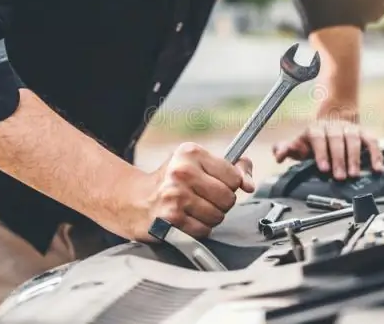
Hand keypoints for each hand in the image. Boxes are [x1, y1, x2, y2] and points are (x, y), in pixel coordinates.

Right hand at [122, 142, 253, 240]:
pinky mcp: (171, 219)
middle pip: (228, 198)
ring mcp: (175, 197)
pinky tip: (186, 220)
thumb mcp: (197, 163)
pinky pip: (204, 231)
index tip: (220, 184)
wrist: (134, 200)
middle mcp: (182, 173)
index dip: (231, 184)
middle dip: (221, 203)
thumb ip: (231, 168)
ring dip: (210, 218)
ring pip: (218, 216)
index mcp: (190, 153)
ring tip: (194, 209)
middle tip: (205, 199)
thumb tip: (249, 184)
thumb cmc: (171, 181)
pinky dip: (199, 229)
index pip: (233, 176)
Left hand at [273, 118, 382, 180]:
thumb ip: (287, 150)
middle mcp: (333, 127)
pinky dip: (376, 154)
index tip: (324, 168)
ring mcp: (349, 129)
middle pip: (336, 139)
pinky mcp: (363, 132)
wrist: (332, 120)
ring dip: (355, 157)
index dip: (321, 153)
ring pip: (354, 139)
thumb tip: (278, 155)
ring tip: (355, 174)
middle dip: (339, 158)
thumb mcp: (299, 144)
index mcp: (315, 129)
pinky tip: (377, 167)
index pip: (318, 138)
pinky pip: (371, 141)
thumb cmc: (314, 140)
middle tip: (340, 176)